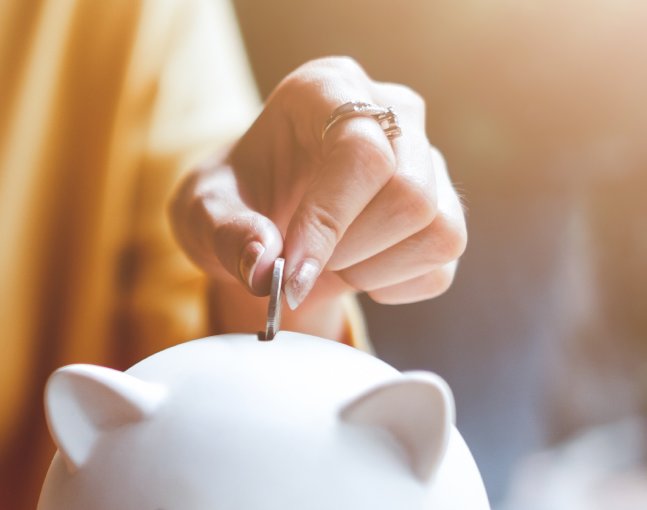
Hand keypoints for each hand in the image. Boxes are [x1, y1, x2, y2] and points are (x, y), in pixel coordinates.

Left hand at [170, 58, 465, 337]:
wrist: (262, 222)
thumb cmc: (234, 202)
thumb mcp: (201, 213)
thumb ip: (224, 232)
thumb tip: (263, 265)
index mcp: (327, 88)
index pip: (360, 150)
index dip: (330, 219)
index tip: (291, 272)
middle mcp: (392, 110)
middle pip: (409, 193)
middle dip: (348, 249)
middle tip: (300, 261)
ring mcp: (427, 157)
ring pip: (438, 229)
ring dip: (372, 269)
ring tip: (327, 261)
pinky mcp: (444, 206)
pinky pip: (442, 262)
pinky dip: (394, 286)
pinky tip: (356, 270)